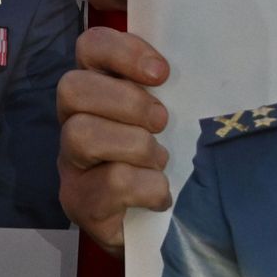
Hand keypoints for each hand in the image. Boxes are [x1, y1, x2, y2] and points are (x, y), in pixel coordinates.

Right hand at [56, 26, 173, 255]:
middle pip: (72, 87)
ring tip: (159, 160)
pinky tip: (162, 195)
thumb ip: (176, 87)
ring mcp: (71, 163)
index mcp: (99, 88)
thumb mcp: (177, 116)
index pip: (90, 46)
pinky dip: (146, 186)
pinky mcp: (79, 202)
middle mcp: (75, 120)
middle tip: (162, 121)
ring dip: (134, 145)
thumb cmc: (172, 161)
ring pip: (81, 134)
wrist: (164, 230)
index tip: (162, 73)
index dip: (121, 49)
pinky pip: (109, 183)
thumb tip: (204, 55)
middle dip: (126, 101)